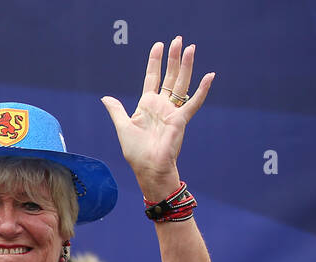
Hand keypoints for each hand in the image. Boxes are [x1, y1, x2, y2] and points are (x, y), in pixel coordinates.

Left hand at [101, 36, 213, 200]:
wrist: (148, 168)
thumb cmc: (136, 151)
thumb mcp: (123, 127)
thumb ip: (117, 111)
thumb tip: (105, 97)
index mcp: (147, 105)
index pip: (152, 78)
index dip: (155, 62)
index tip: (158, 46)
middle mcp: (162, 105)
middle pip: (169, 76)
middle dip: (173, 58)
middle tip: (177, 40)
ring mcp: (172, 111)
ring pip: (181, 84)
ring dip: (186, 66)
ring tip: (190, 48)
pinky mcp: (181, 120)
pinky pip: (194, 103)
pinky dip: (202, 90)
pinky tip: (209, 76)